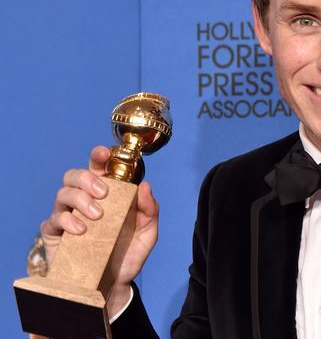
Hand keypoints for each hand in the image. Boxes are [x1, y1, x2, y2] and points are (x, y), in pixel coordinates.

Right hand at [41, 146, 159, 315]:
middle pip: (74, 175)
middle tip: (104, 193)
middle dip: (87, 178)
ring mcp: (68, 216)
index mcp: (107, 194)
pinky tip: (81, 230)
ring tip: (97, 216)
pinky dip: (67, 221)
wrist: (116, 285)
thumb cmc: (130, 253)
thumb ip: (150, 210)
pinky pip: (53, 220)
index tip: (104, 153)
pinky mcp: (55, 235)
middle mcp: (84, 200)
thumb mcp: (148, 232)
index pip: (98, 168)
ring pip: (62, 193)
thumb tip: (146, 186)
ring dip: (80, 199)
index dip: (98, 156)